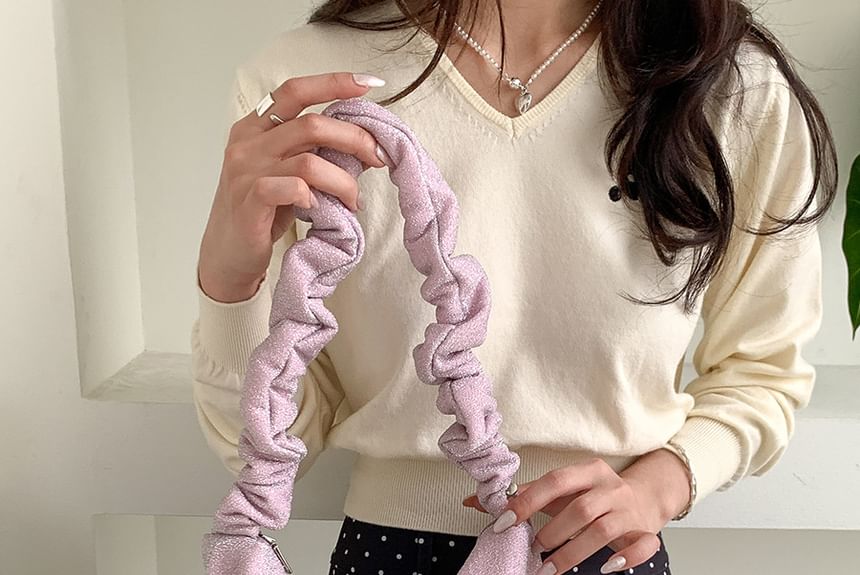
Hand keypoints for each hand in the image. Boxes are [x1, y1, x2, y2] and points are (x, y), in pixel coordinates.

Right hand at [198, 71, 389, 302]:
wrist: (227, 254)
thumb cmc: (261, 212)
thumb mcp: (285, 172)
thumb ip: (310, 151)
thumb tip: (361, 142)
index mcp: (254, 127)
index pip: (294, 91)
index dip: (332, 83)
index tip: (368, 84)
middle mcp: (247, 144)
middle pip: (312, 125)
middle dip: (355, 139)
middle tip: (378, 157)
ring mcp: (246, 173)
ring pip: (310, 162)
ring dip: (343, 181)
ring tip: (353, 200)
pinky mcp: (249, 202)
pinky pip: (293, 189)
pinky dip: (316, 197)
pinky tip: (320, 209)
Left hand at [462, 453, 688, 573]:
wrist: (647, 495)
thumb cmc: (595, 493)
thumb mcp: (563, 489)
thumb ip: (524, 494)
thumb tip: (474, 500)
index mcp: (588, 471)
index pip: (555, 481)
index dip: (528, 501)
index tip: (505, 522)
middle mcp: (610, 488)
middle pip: (580, 509)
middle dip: (552, 532)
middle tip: (533, 549)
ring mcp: (629, 511)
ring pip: (602, 531)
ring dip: (573, 552)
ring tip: (550, 568)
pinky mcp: (645, 531)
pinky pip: (642, 545)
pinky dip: (626, 559)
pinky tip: (606, 569)